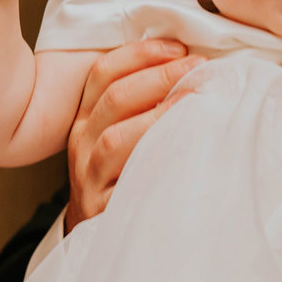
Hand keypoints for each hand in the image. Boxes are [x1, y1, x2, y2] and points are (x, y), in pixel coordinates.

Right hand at [65, 39, 205, 231]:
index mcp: (86, 117)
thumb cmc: (122, 173)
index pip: (104, 73)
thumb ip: (142, 102)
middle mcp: (82, 142)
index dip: (141, 54)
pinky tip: (185, 149)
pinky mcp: (103, 208)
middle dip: (160, 76)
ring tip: (195, 100)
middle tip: (199, 68)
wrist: (98, 234)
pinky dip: (155, 162)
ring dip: (159, 115)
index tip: (179, 47)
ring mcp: (89, 176)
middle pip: (114, 98)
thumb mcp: (121, 133)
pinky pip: (128, 183)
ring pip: (114, 140)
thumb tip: (191, 63)